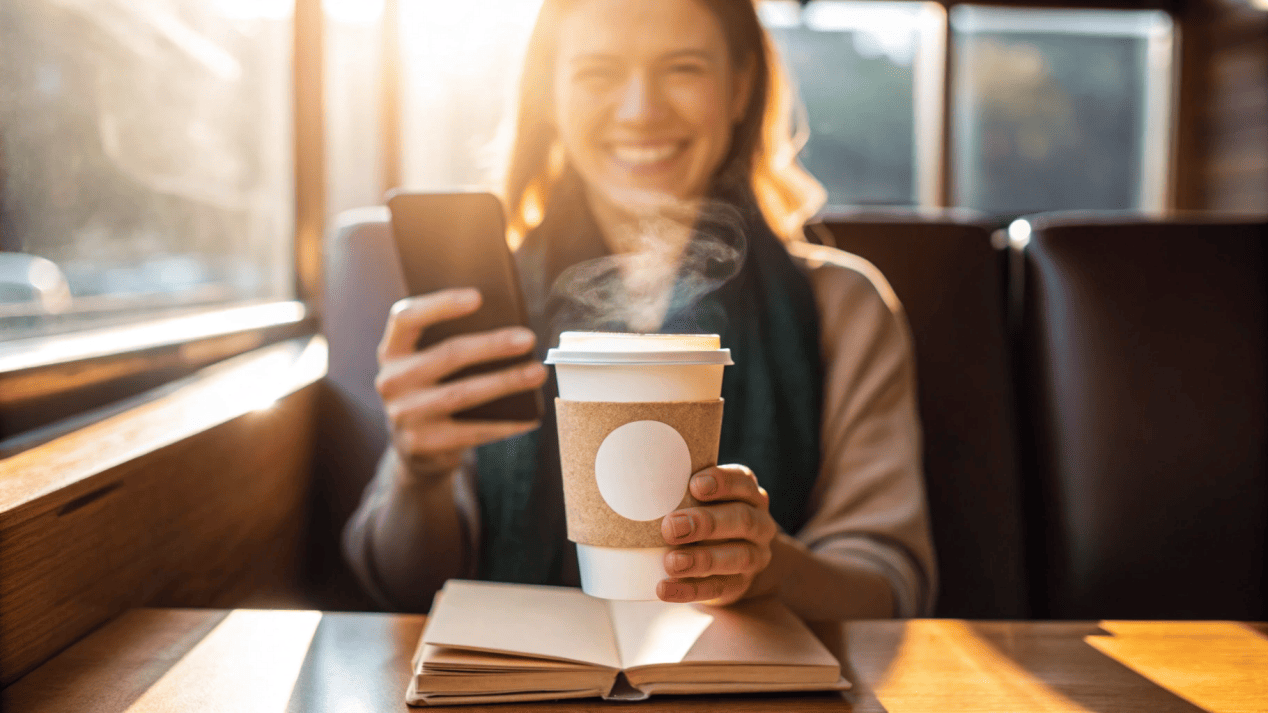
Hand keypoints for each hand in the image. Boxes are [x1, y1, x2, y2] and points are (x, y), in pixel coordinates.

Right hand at [375, 288, 546, 478]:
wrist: (415, 448)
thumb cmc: (433, 392)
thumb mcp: (428, 367)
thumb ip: (450, 347)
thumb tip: (508, 333)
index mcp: (392, 351)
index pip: (406, 318)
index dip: (440, 305)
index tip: (478, 297)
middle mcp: (391, 381)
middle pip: (447, 355)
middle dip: (492, 346)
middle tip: (528, 339)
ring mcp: (403, 414)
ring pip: (461, 394)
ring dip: (505, 382)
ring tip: (537, 373)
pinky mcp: (421, 444)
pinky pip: (471, 431)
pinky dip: (505, 424)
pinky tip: (529, 416)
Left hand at [657, 464, 777, 604]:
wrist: (725, 563)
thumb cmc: (703, 518)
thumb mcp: (700, 501)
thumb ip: (679, 492)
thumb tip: (631, 487)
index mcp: (749, 495)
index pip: (743, 482)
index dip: (722, 482)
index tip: (694, 485)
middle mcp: (759, 524)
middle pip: (742, 519)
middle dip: (706, 522)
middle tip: (670, 527)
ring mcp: (754, 556)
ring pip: (737, 557)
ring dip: (701, 559)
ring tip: (671, 562)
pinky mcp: (739, 585)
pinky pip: (718, 588)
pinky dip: (689, 590)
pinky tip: (664, 588)